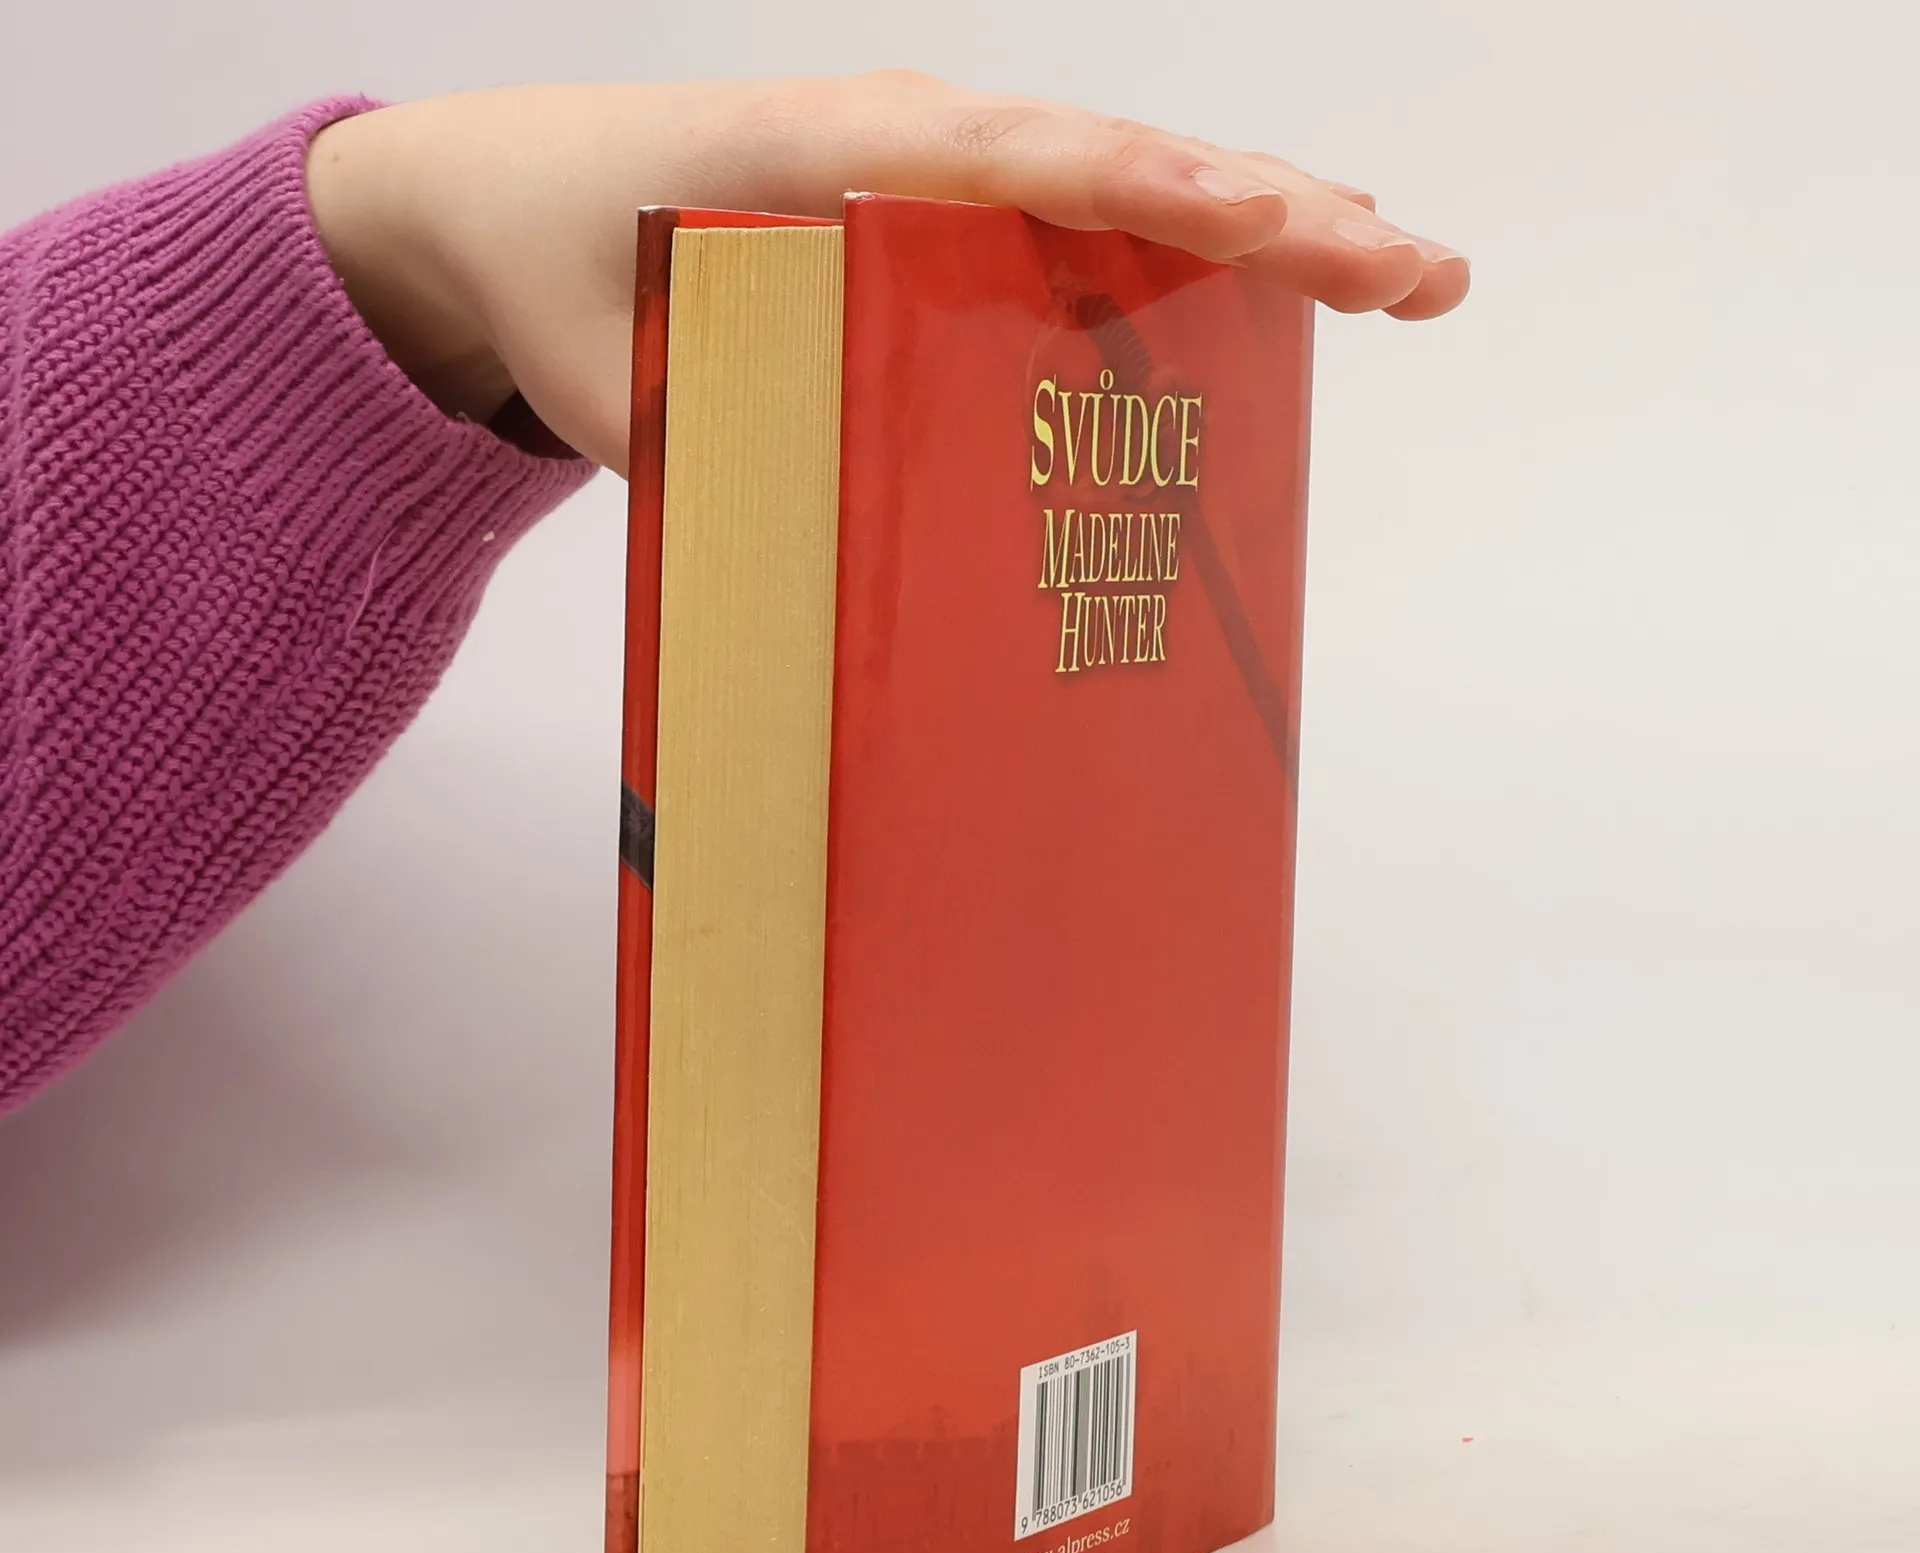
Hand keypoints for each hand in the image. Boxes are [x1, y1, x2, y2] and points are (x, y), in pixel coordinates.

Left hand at [306, 74, 1468, 474]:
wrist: (490, 205)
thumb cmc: (556, 277)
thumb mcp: (621, 380)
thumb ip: (720, 451)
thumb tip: (826, 589)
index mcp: (848, 159)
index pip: (1045, 166)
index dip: (1175, 199)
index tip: (1294, 226)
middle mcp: (912, 146)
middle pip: (1126, 164)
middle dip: (1280, 214)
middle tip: (1415, 271)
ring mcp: (929, 173)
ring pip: (1122, 182)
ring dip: (1260, 223)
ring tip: (1393, 272)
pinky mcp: (928, 213)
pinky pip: (1073, 216)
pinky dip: (1178, 242)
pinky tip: (1261, 289)